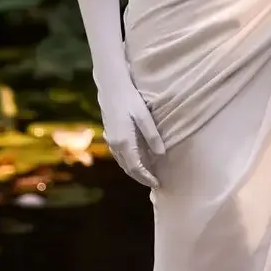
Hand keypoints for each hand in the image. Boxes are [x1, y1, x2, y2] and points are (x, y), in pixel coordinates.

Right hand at [98, 74, 163, 188]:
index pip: (136, 168)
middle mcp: (114, 144)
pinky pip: (118, 154)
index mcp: (124, 142)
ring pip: (122, 162)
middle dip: (140, 177)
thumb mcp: (144, 116)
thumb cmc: (129, 98)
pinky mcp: (108, 133)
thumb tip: (161, 155)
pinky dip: (128, 161)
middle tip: (154, 182)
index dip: (146, 178)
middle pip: (127, 168)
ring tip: (147, 173)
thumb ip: (152, 136)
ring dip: (133, 170)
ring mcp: (109, 139)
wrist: (110, 85)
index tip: (157, 184)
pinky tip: (136, 159)